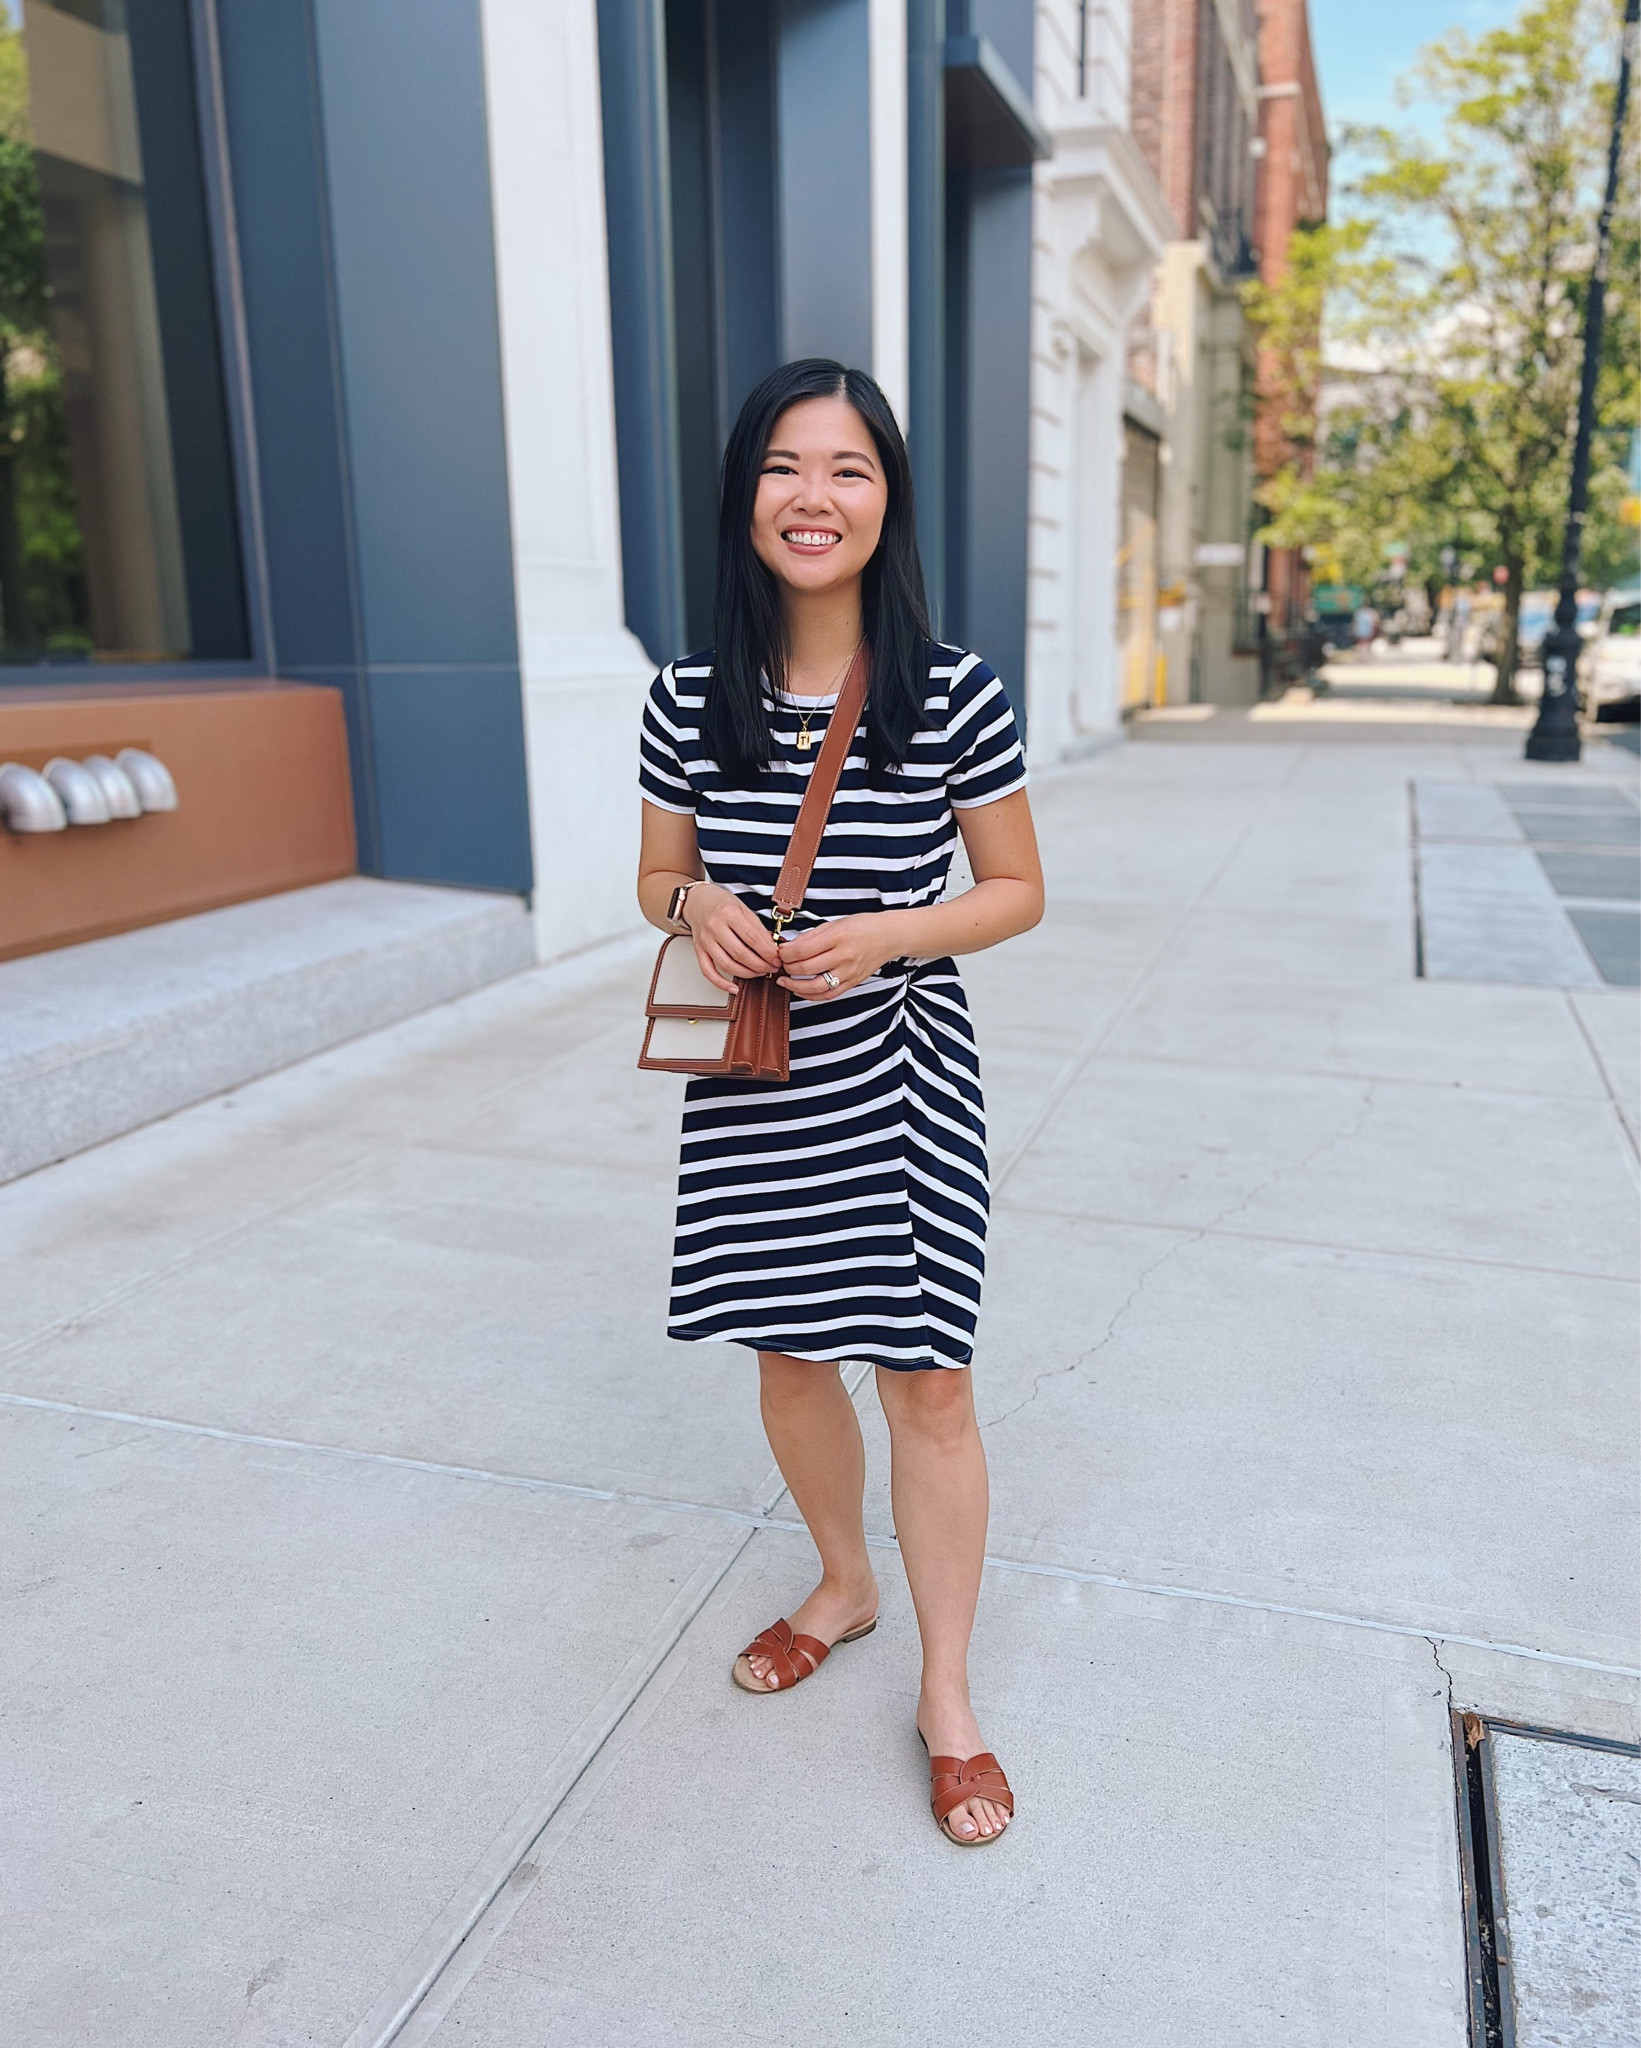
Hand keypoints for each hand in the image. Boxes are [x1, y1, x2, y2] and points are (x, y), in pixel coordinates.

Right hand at [686, 883, 782, 993]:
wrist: (698, 900)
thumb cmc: (722, 904)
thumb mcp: (744, 909)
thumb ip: (758, 929)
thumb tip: (772, 949)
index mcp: (729, 914)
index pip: (752, 938)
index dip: (767, 952)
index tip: (777, 959)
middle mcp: (715, 927)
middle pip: (740, 954)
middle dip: (760, 965)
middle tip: (771, 968)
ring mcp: (705, 940)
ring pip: (727, 964)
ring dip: (747, 974)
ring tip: (759, 973)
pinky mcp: (698, 950)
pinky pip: (708, 972)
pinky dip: (721, 983)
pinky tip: (734, 988)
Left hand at [775, 915, 900, 1000]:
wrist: (889, 936)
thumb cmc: (863, 926)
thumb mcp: (835, 923)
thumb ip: (811, 936)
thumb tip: (788, 947)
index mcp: (837, 937)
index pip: (802, 950)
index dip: (785, 953)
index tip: (780, 952)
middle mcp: (844, 956)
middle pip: (806, 969)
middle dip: (788, 968)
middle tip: (782, 964)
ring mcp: (848, 972)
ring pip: (815, 987)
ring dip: (795, 986)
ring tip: (785, 981)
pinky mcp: (852, 983)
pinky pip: (828, 995)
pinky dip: (811, 996)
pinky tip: (801, 991)